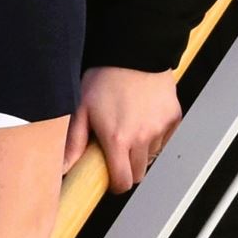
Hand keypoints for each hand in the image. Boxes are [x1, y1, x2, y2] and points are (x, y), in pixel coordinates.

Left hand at [63, 66, 181, 192]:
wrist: (135, 53)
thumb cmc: (106, 77)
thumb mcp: (81, 109)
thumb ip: (73, 142)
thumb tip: (63, 167)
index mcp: (118, 139)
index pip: (123, 181)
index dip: (116, 184)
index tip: (111, 179)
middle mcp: (142, 138)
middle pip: (139, 173)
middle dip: (128, 169)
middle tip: (117, 154)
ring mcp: (160, 129)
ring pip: (152, 156)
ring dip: (141, 151)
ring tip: (128, 129)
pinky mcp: (174, 119)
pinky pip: (165, 138)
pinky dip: (155, 135)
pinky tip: (142, 119)